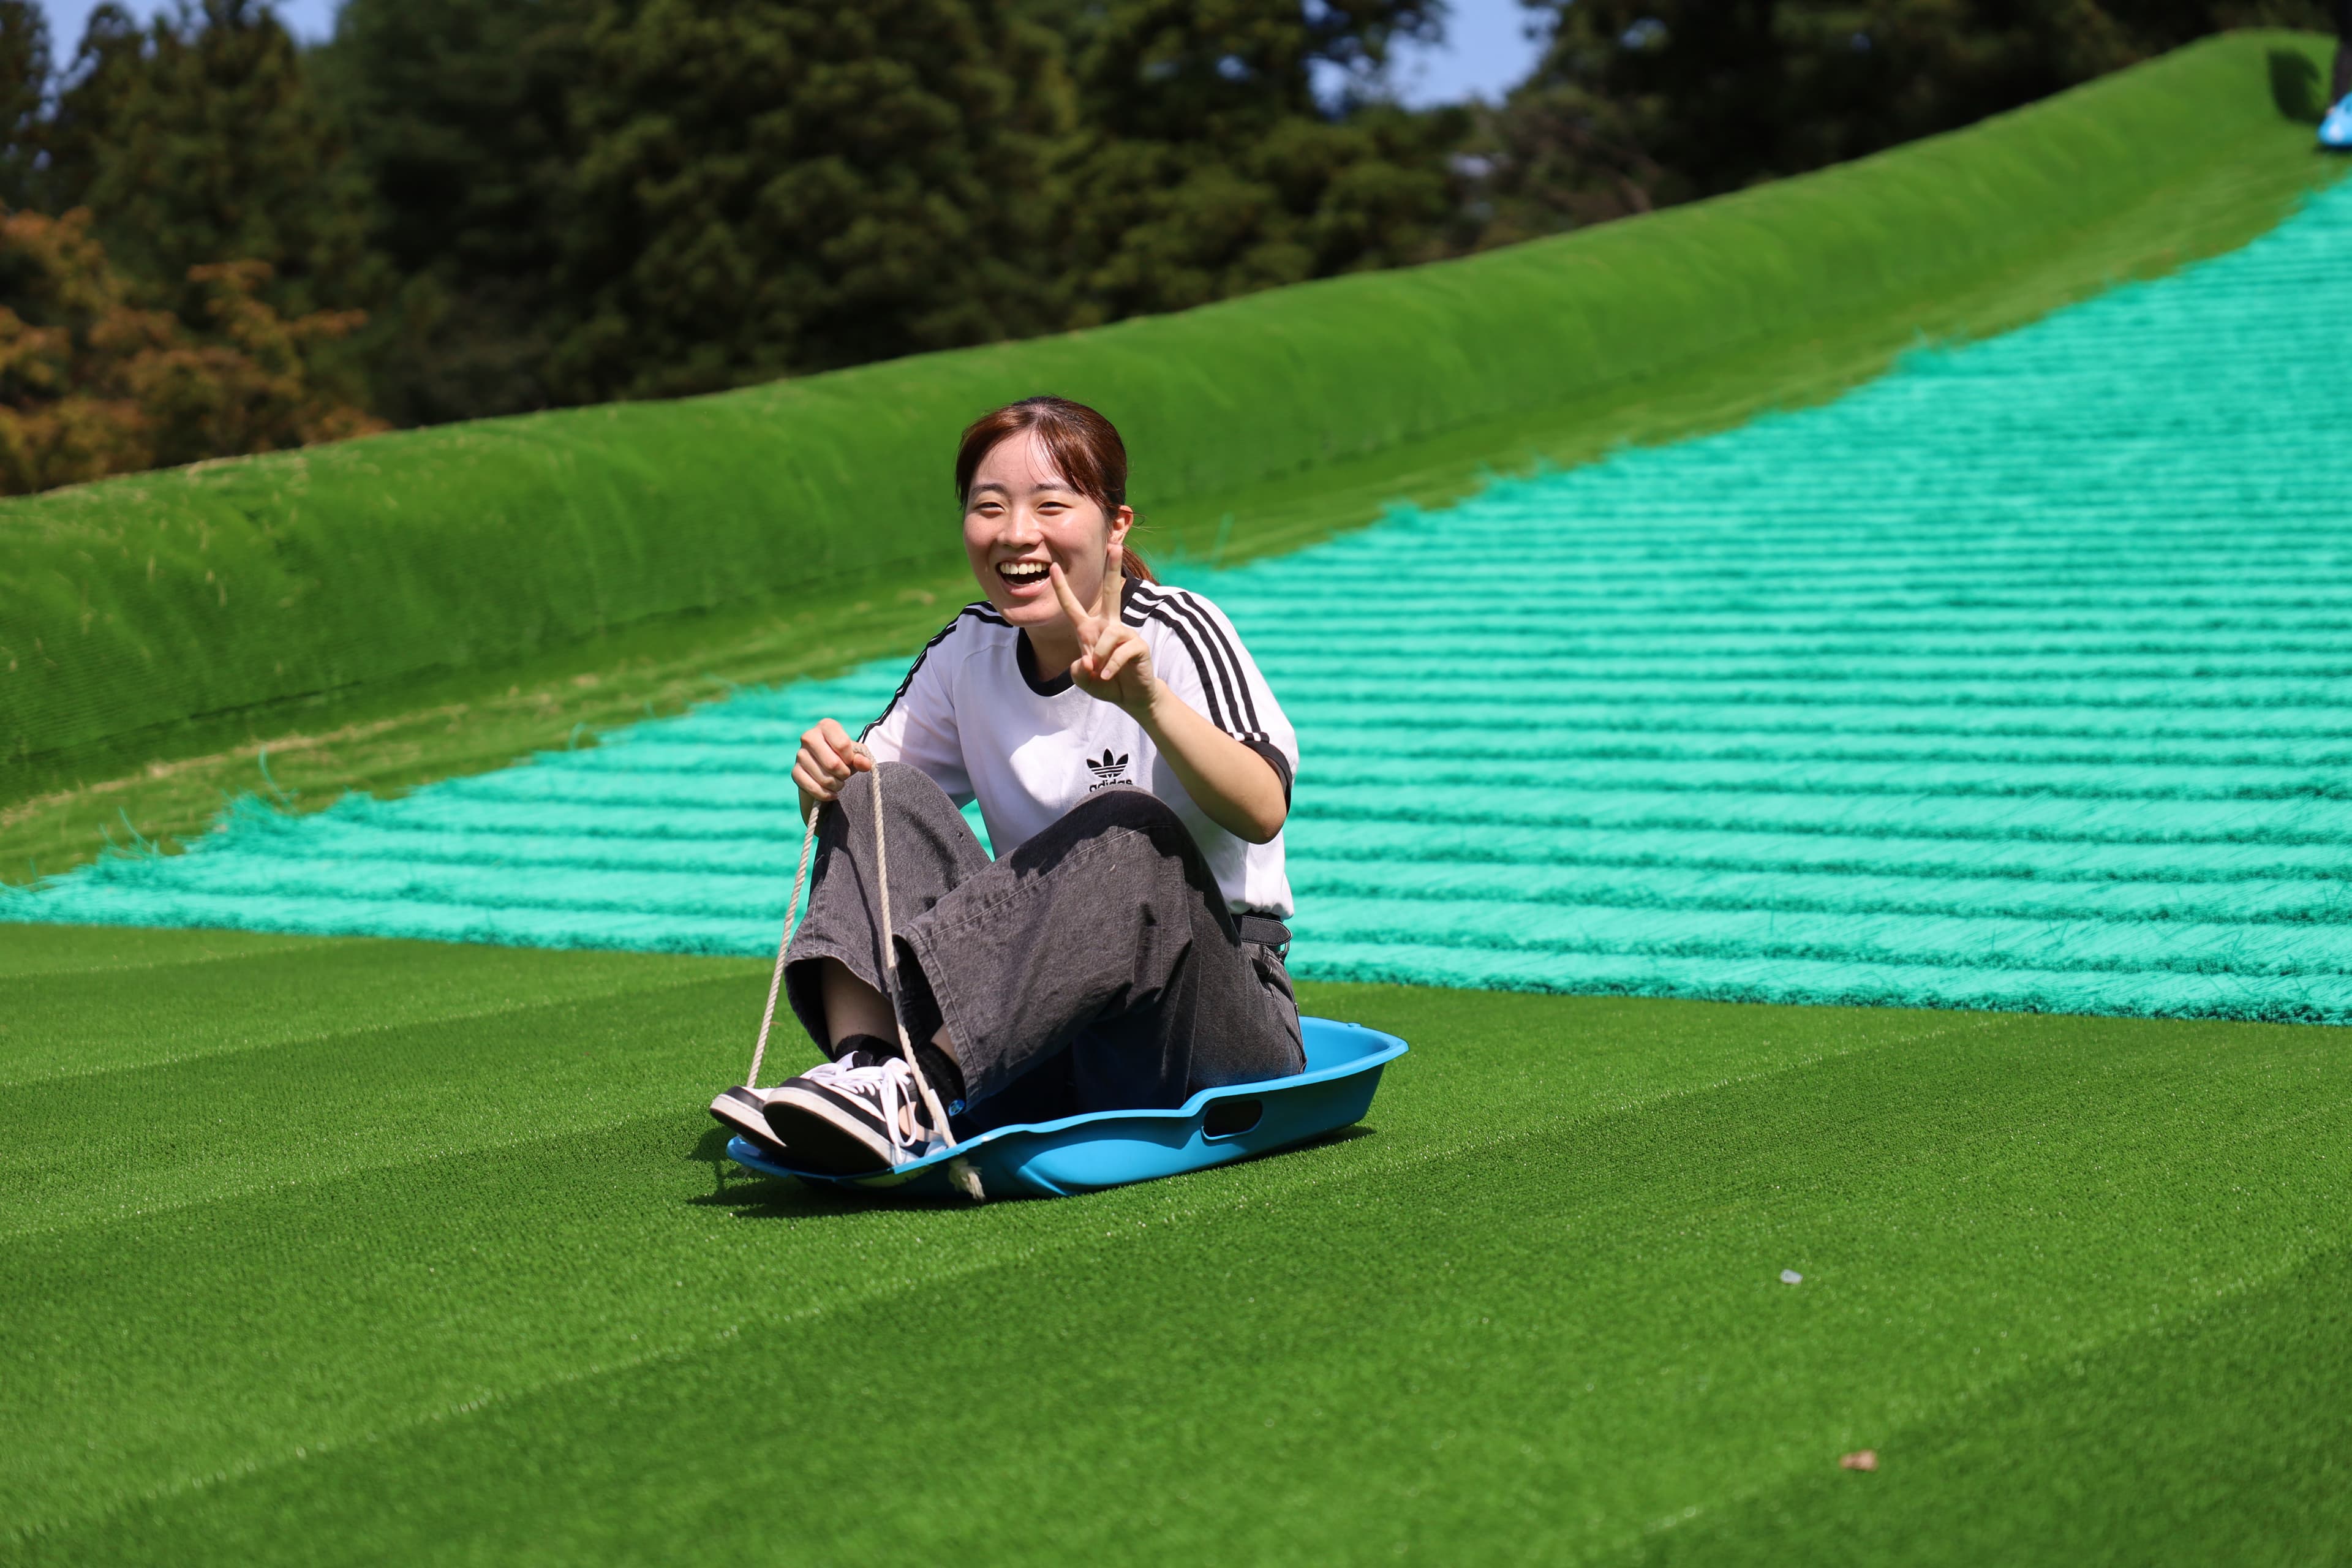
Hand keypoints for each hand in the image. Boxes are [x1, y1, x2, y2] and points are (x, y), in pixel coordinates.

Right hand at [793, 718, 870, 810]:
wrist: (824, 766)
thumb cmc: (842, 755)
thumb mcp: (854, 754)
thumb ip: (862, 757)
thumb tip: (865, 764)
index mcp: (826, 726)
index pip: (842, 744)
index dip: (850, 758)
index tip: (850, 761)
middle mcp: (809, 737)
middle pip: (833, 763)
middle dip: (844, 774)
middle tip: (845, 775)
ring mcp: (800, 754)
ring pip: (824, 778)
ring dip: (837, 785)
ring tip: (839, 783)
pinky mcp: (795, 772)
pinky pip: (813, 788)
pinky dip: (826, 794)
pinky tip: (832, 793)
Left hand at [1050, 545, 1155, 715]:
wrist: (1131, 697)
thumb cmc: (1105, 683)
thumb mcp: (1082, 679)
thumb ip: (1078, 671)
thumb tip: (1088, 660)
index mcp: (1090, 629)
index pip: (1073, 606)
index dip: (1062, 588)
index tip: (1054, 567)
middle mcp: (1108, 626)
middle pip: (1110, 592)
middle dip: (1113, 569)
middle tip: (1115, 546)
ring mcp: (1125, 634)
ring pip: (1108, 635)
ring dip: (1100, 657)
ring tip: (1100, 672)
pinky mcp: (1138, 645)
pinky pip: (1120, 652)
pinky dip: (1110, 667)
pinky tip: (1108, 676)